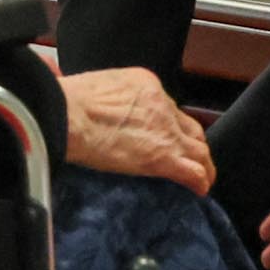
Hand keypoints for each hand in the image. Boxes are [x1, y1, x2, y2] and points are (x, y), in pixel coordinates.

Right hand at [60, 68, 213, 195]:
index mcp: (145, 82)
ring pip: (199, 149)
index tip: (162, 133)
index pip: (167, 106)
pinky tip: (199, 189)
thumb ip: (100, 89)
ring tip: (202, 176)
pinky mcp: (164, 157)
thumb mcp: (91, 83)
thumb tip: (69, 81)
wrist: (68, 115)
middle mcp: (162, 103)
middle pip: (188, 126)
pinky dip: (200, 181)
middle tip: (185, 154)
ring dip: (202, 163)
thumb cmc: (67, 100)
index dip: (167, 122)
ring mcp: (166, 131)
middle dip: (190, 141)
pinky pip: (194, 172)